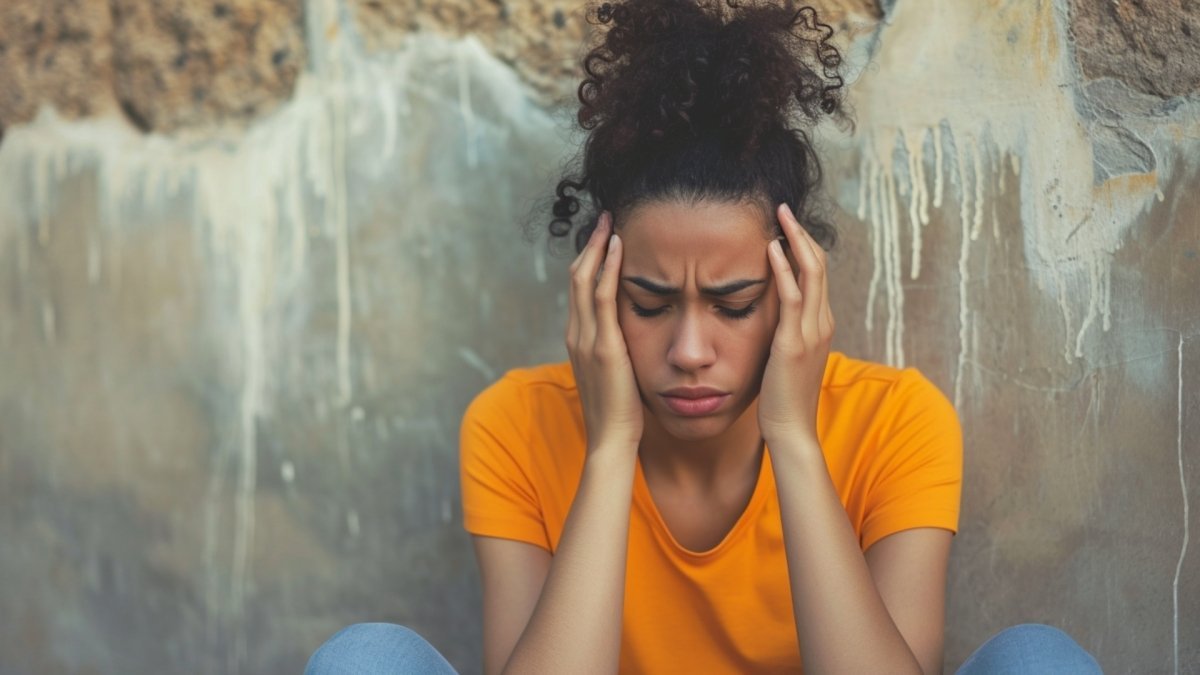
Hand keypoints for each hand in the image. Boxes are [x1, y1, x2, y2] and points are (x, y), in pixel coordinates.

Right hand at [566, 212, 643, 453]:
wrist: (612, 440)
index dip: (590, 260)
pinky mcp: (604, 346)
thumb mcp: (615, 374)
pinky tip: (620, 248)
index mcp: (579, 339)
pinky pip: (602, 296)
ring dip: (598, 247)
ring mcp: (587, 339)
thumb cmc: (620, 413)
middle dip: (591, 244)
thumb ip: (617, 351)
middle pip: (576, 276)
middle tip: (606, 218)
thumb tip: (632, 338)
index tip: (605, 238)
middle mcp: (577, 334)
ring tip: (611, 222)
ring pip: (584, 279)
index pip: (579, 289)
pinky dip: (609, 268)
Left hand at [758, 203, 834, 445]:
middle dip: (802, 234)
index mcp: (821, 325)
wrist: (791, 430)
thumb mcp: (787, 358)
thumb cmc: (784, 398)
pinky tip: (772, 248)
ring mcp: (811, 332)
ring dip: (796, 240)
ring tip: (780, 215)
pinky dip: (784, 268)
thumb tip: (772, 319)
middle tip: (784, 208)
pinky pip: (792, 297)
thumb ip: (786, 335)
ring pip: (811, 273)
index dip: (805, 247)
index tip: (787, 225)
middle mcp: (822, 323)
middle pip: (819, 266)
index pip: (818, 275)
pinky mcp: (793, 342)